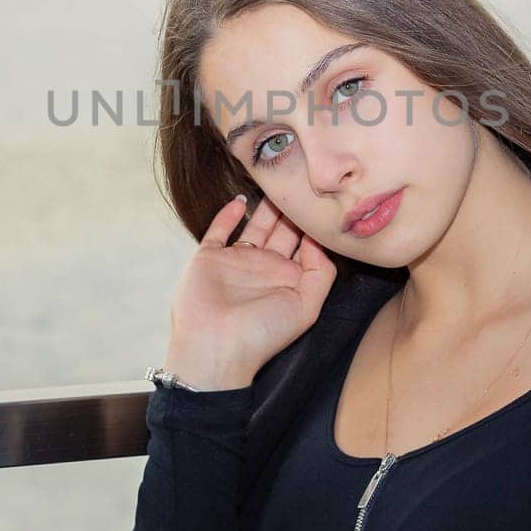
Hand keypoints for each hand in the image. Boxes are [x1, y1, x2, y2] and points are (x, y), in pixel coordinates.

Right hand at [162, 194, 337, 390]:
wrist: (214, 346)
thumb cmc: (262, 333)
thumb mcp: (307, 306)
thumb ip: (321, 271)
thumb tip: (317, 238)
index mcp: (287, 279)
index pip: (304, 245)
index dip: (312, 225)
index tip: (321, 202)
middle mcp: (264, 268)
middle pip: (282, 231)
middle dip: (292, 210)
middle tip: (301, 184)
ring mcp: (235, 262)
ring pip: (254, 226)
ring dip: (265, 207)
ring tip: (276, 184)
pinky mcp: (209, 258)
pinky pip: (219, 231)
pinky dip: (227, 214)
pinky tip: (240, 199)